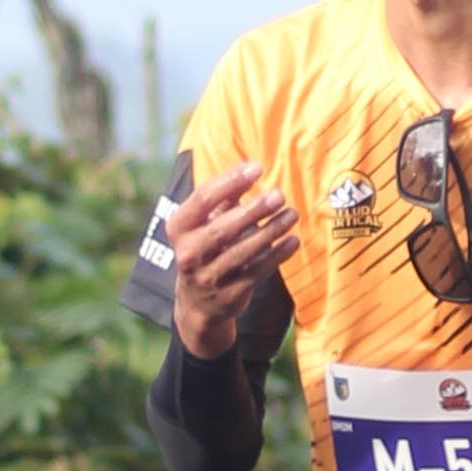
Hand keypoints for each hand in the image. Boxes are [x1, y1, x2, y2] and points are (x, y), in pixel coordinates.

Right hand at [167, 160, 296, 358]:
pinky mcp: (229, 294)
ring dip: (271, 231)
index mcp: (178, 227)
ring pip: (243, 251)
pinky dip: (277, 255)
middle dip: (254, 210)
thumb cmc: (206, 248)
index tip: (257, 168)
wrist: (198, 303)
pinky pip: (257, 271)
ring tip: (292, 214)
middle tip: (279, 195)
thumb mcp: (205, 222)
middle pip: (224, 228)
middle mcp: (188, 253)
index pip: (203, 199)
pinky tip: (293, 241)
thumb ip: (225, 197)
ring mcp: (208, 276)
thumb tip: (251, 169)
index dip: (230, 181)